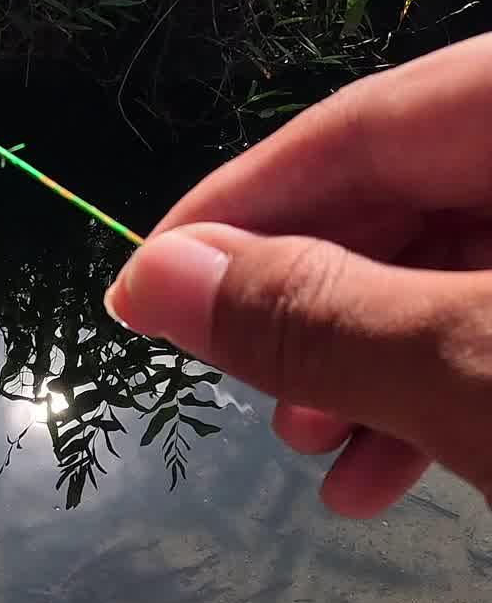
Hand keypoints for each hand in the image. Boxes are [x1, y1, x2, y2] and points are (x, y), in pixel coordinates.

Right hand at [105, 35, 491, 516]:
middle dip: (309, 300)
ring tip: (307, 447)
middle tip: (237, 384)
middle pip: (406, 190)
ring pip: (456, 264)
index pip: (362, 123)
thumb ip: (319, 315)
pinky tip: (382, 478)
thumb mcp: (475, 366)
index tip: (143, 281)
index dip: (243, 203)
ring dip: (367, 361)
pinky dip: (445, 388)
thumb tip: (155, 272)